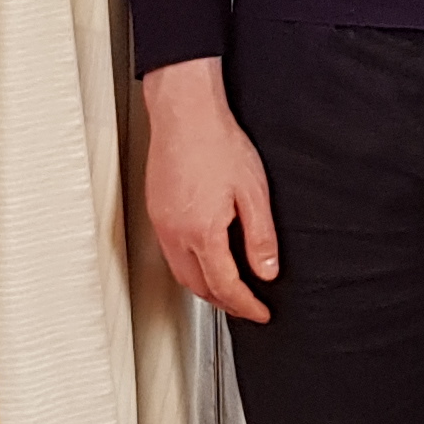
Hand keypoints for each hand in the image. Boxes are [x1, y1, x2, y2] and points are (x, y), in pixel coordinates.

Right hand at [141, 57, 278, 324]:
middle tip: (247, 307)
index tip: (261, 312)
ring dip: (205, 288)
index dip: (246, 305)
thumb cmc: (216, 142)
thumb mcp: (253, 192)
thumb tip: (266, 270)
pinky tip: (205, 260)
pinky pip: (171, 254)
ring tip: (228, 290)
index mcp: (201, 232)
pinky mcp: (156, 211)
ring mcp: (161, 223)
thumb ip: (260, 237)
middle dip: (224, 303)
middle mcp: (175, 233)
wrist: (185, 112)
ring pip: (181, 273)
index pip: (225, 285)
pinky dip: (190, 268)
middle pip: (198, 286)